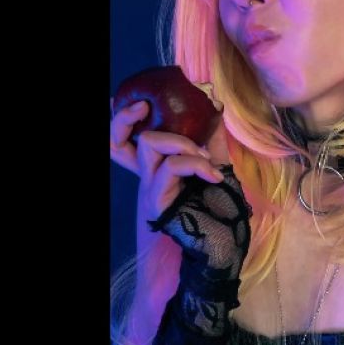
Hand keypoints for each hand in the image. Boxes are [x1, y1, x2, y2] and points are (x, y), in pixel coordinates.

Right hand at [111, 97, 224, 218]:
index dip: (121, 119)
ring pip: (150, 143)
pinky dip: (196, 164)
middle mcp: (147, 175)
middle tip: (148, 108)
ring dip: (183, 143)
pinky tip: (213, 176)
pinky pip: (172, 166)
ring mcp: (148, 187)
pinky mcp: (155, 200)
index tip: (136, 102)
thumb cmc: (220, 206)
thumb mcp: (217, 161)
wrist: (224, 243)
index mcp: (158, 165)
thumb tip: (215, 103)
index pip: (124, 140)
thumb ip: (212, 135)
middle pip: (119, 140)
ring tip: (205, 158)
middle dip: (128, 119)